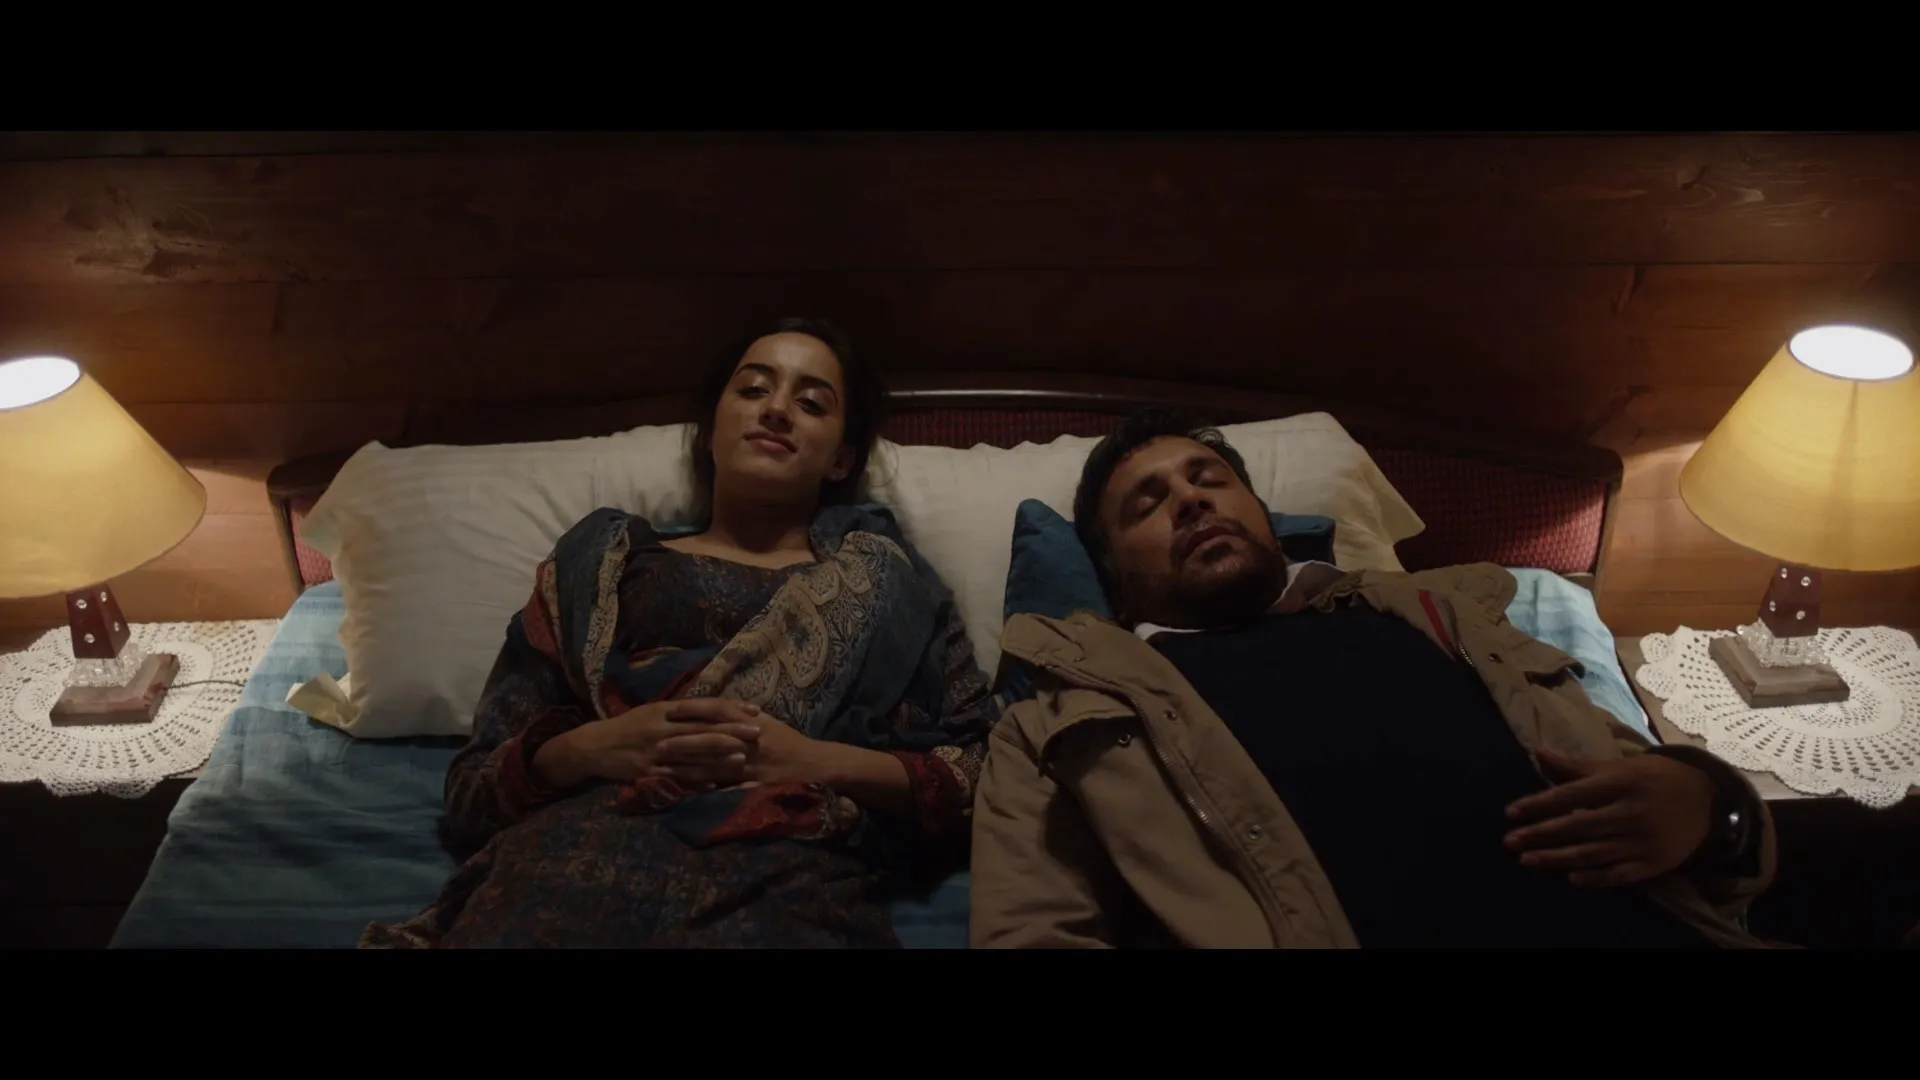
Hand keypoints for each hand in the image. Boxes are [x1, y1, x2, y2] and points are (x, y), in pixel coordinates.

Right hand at [533, 699, 762, 789]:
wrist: (594, 745)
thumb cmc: (630, 726)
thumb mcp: (653, 711)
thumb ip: (682, 712)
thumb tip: (716, 709)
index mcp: (665, 709)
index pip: (704, 707)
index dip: (731, 708)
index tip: (755, 710)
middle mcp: (662, 727)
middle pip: (702, 729)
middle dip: (731, 731)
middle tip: (758, 733)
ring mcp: (655, 751)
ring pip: (691, 755)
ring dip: (717, 758)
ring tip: (741, 759)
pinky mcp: (647, 772)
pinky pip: (675, 777)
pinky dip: (694, 782)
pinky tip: (713, 785)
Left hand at [656, 715, 841, 788]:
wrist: (814, 764)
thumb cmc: (789, 742)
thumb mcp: (767, 722)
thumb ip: (743, 715)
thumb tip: (719, 706)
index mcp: (750, 722)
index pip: (717, 710)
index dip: (693, 709)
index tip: (670, 708)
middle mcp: (747, 741)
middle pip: (708, 738)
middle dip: (681, 741)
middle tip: (656, 743)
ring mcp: (749, 765)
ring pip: (711, 765)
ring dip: (685, 767)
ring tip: (661, 769)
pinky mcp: (751, 784)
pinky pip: (724, 787)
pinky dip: (704, 788)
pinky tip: (686, 791)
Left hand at [1502, 748, 1716, 887]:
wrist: (1709, 800)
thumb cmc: (1654, 778)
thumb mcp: (1621, 765)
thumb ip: (1578, 765)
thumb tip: (1537, 751)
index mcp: (1623, 782)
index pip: (1573, 794)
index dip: (1540, 803)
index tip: (1511, 813)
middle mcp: (1632, 812)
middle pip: (1579, 825)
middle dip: (1541, 834)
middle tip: (1510, 841)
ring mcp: (1644, 841)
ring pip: (1594, 852)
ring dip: (1557, 858)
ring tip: (1527, 860)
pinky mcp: (1655, 863)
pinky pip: (1620, 874)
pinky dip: (1595, 877)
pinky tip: (1571, 877)